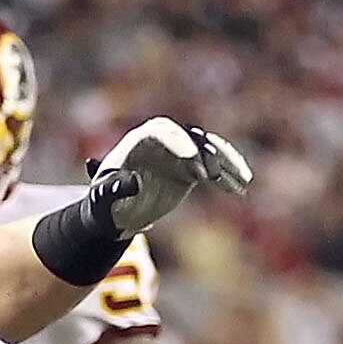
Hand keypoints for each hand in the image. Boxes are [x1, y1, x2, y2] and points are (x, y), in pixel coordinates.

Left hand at [94, 118, 252, 235]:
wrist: (116, 213)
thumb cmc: (104, 204)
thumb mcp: (102, 199)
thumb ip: (112, 190)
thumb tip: (132, 184)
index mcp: (140, 139)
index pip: (162, 130)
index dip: (177, 141)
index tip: (191, 158)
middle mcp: (164, 141)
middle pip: (191, 137)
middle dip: (206, 153)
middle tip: (214, 175)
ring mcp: (181, 153)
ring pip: (210, 150)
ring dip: (227, 163)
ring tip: (240, 180)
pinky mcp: (193, 169)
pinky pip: (215, 169)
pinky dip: (228, 177)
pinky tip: (240, 189)